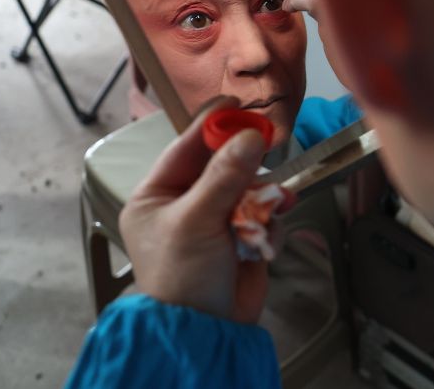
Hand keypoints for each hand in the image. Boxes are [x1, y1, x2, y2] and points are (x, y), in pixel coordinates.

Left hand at [119, 97, 269, 322]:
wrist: (204, 331)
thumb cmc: (182, 275)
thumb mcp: (197, 219)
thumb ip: (225, 175)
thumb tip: (252, 135)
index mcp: (158, 195)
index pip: (186, 148)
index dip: (212, 123)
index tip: (236, 102)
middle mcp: (186, 204)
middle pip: (224, 165)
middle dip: (246, 167)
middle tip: (267, 147)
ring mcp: (216, 222)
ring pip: (250, 189)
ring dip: (263, 199)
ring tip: (274, 207)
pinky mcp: (242, 239)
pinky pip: (264, 216)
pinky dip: (270, 224)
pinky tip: (267, 238)